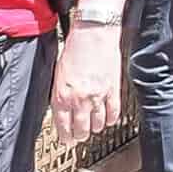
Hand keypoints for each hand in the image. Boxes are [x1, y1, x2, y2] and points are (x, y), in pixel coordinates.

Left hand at [51, 21, 122, 142]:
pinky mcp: (113, 90)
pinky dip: (111, 119)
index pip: (63, 128)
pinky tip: (108, 118)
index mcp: (62, 96)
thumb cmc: (75, 47)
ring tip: (94, 126)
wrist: (94, 31)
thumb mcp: (59, 73)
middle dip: (79, 136)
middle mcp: (79, 100)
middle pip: (80, 131)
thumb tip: (62, 110)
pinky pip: (113, 114)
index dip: (65, 138)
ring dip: (95, 128)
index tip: (67, 140)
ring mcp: (98, 97)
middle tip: (79, 136)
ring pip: (97, 125)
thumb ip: (60, 94)